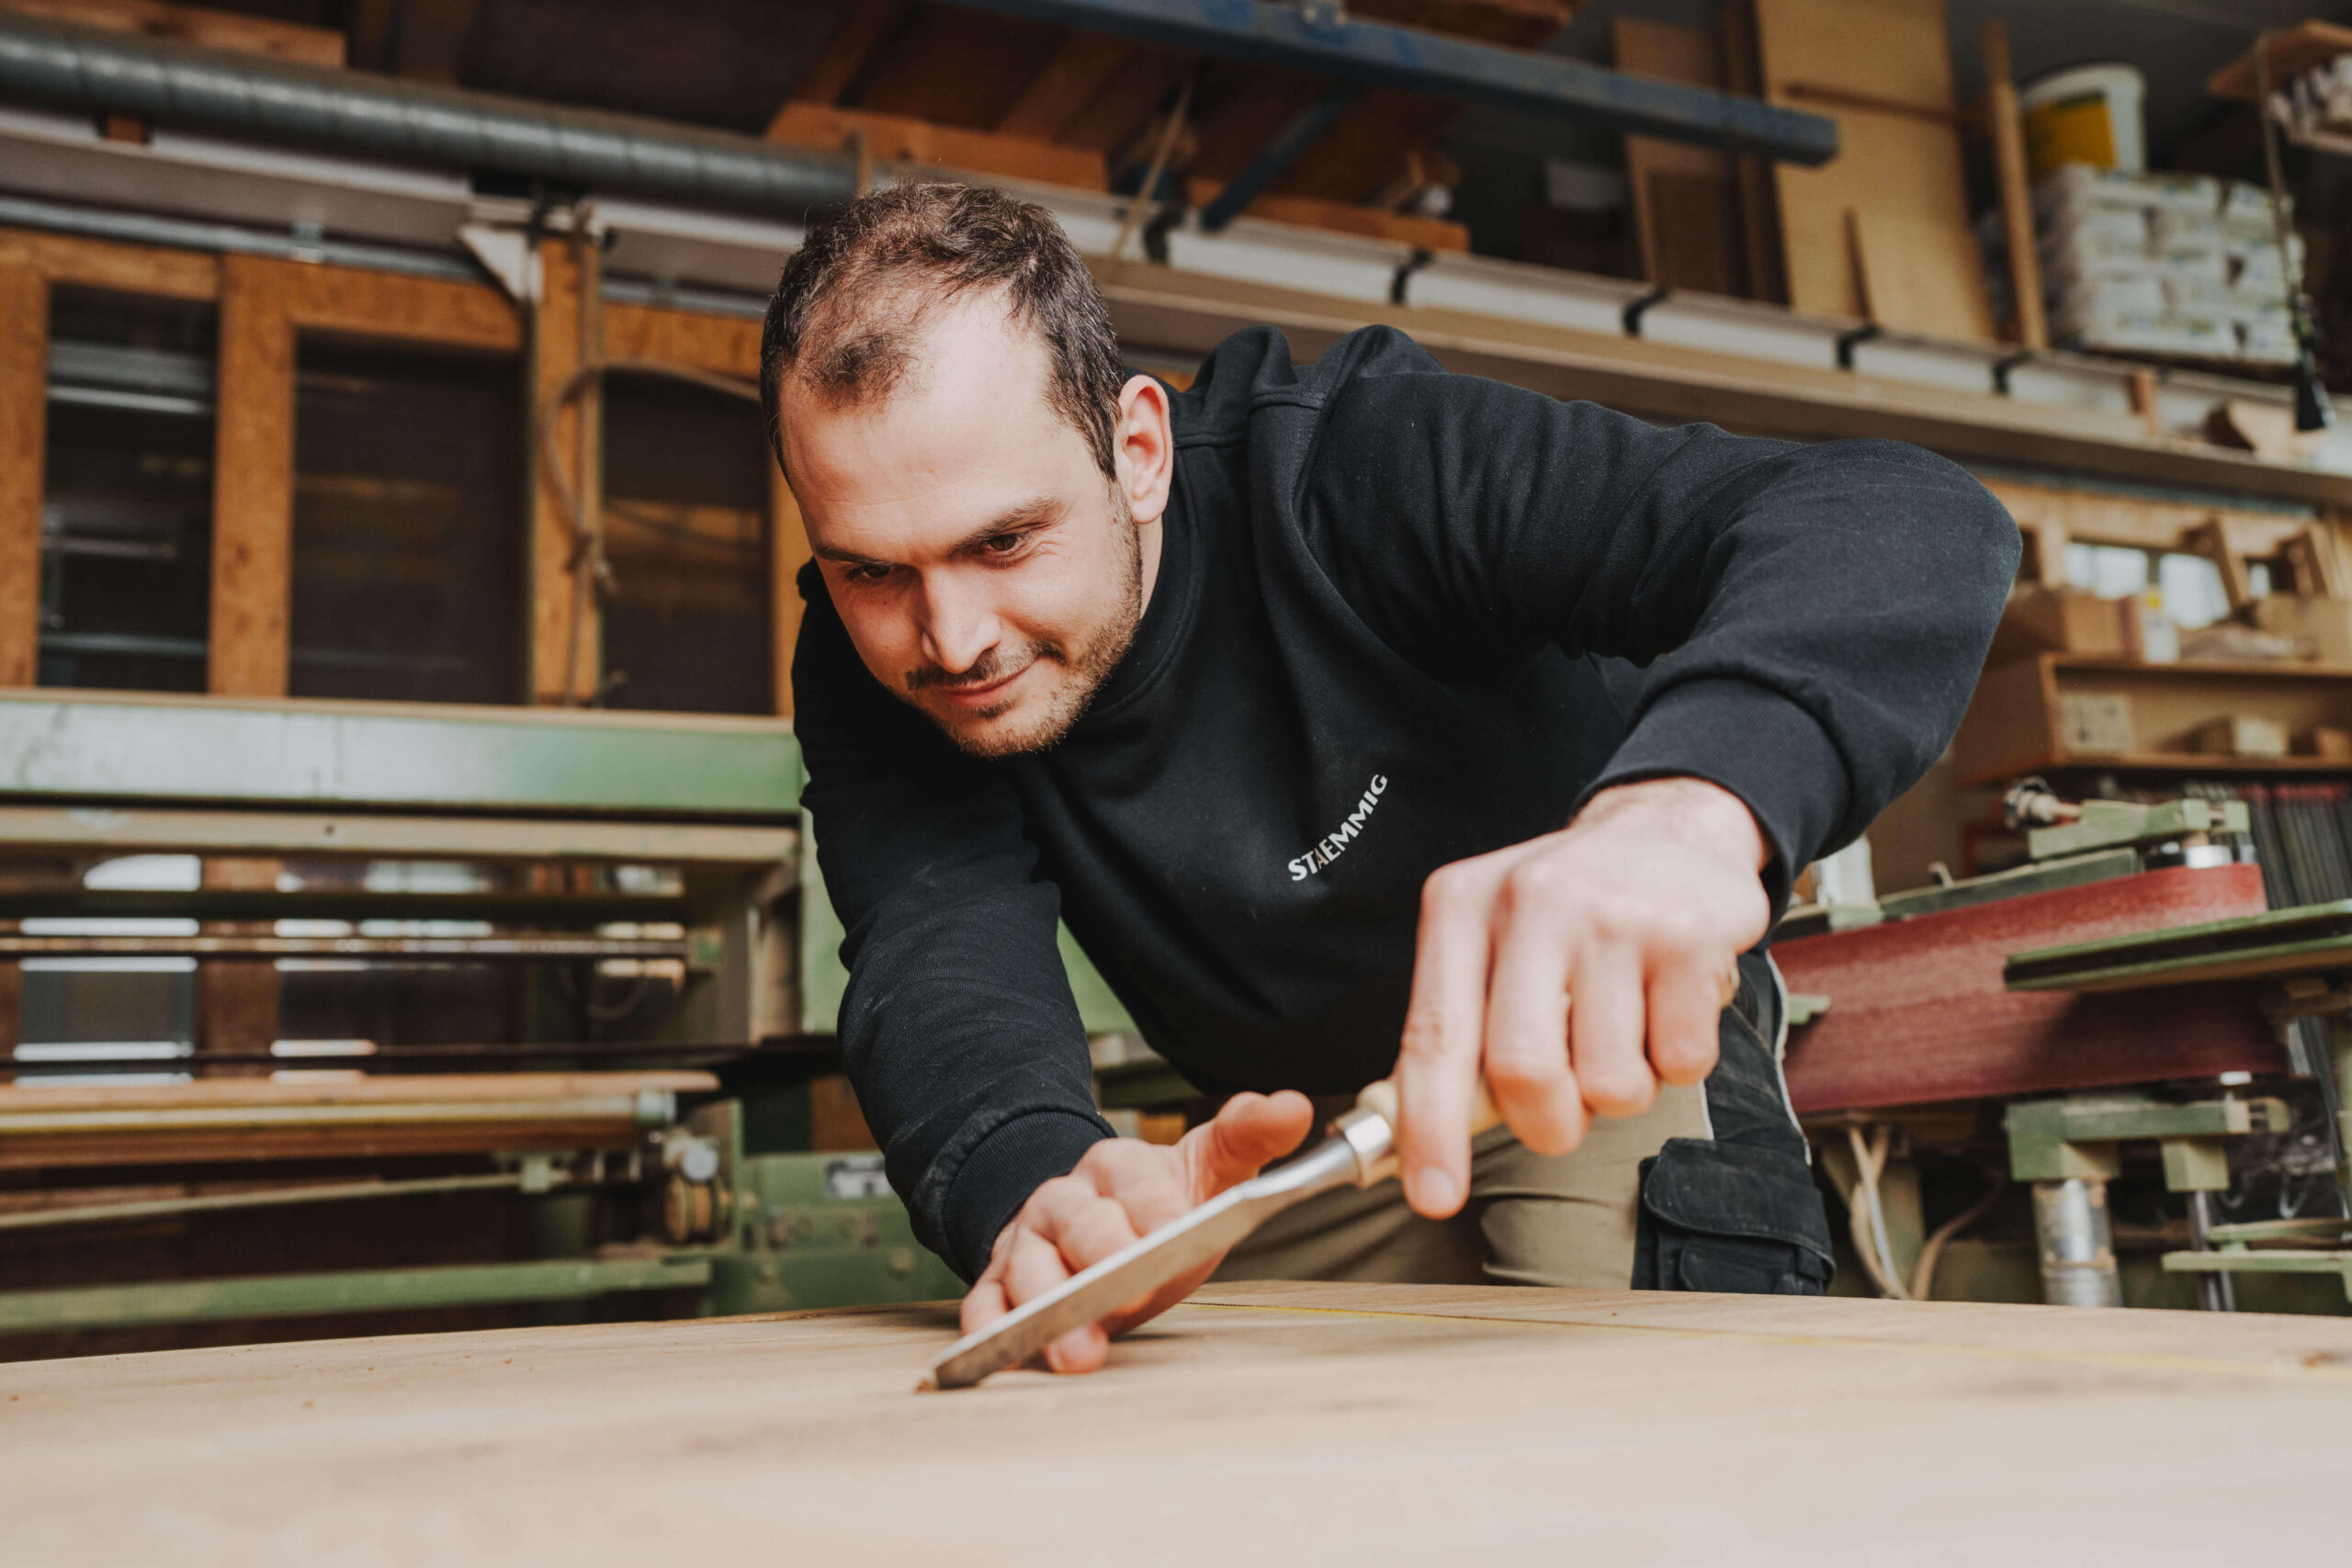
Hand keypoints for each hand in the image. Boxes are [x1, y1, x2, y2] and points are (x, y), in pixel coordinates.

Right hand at [961, 1090, 1313, 1373]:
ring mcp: (1027, 1242)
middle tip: (1129, 1295)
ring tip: (1079, 1354)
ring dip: (1048, 1311)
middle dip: (1102, 1262)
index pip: (1135, 1184)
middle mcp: (1064, 1197)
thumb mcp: (1212, 1167)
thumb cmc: (1163, 1203)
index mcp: (1116, 1165)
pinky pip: (984, 1302)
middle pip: (1076, 1224)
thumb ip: (1248, 1137)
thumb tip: (1293, 1106)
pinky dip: (991, 1329)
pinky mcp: (999, 1282)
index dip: (1155, 1210)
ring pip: (1026, 1267)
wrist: (1102, 1221)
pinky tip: (1007, 1358)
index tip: (1176, 1233)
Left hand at [1396, 777, 1769, 1217]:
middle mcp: (1531, 901)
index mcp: (1462, 906)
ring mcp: (1614, 915)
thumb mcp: (1487, 941)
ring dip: (1619, 1089)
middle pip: (1524, 1072)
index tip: (1432, 1198)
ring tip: (1621, 1029)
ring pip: (1610, 1083)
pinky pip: (1681, 1063)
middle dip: (1547, 1125)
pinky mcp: (1689, 935)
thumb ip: (1455, 1030)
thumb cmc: (1565, 909)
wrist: (1667, 828)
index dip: (1431, 1128)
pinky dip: (1676, 1062)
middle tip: (1562, 1116)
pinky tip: (1667, 1008)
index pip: (1435, 1036)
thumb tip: (1418, 1141)